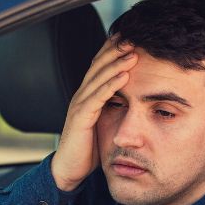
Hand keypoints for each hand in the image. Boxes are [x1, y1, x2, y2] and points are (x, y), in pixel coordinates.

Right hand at [51, 36, 137, 190]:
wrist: (70, 169)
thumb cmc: (89, 146)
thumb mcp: (104, 122)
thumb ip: (114, 107)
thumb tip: (134, 97)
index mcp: (88, 94)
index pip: (100, 65)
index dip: (113, 49)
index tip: (131, 36)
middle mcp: (82, 95)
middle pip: (99, 65)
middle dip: (116, 49)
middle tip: (134, 36)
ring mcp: (80, 105)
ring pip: (99, 77)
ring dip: (117, 63)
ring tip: (134, 52)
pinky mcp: (81, 118)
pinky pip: (98, 97)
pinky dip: (112, 85)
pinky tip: (125, 76)